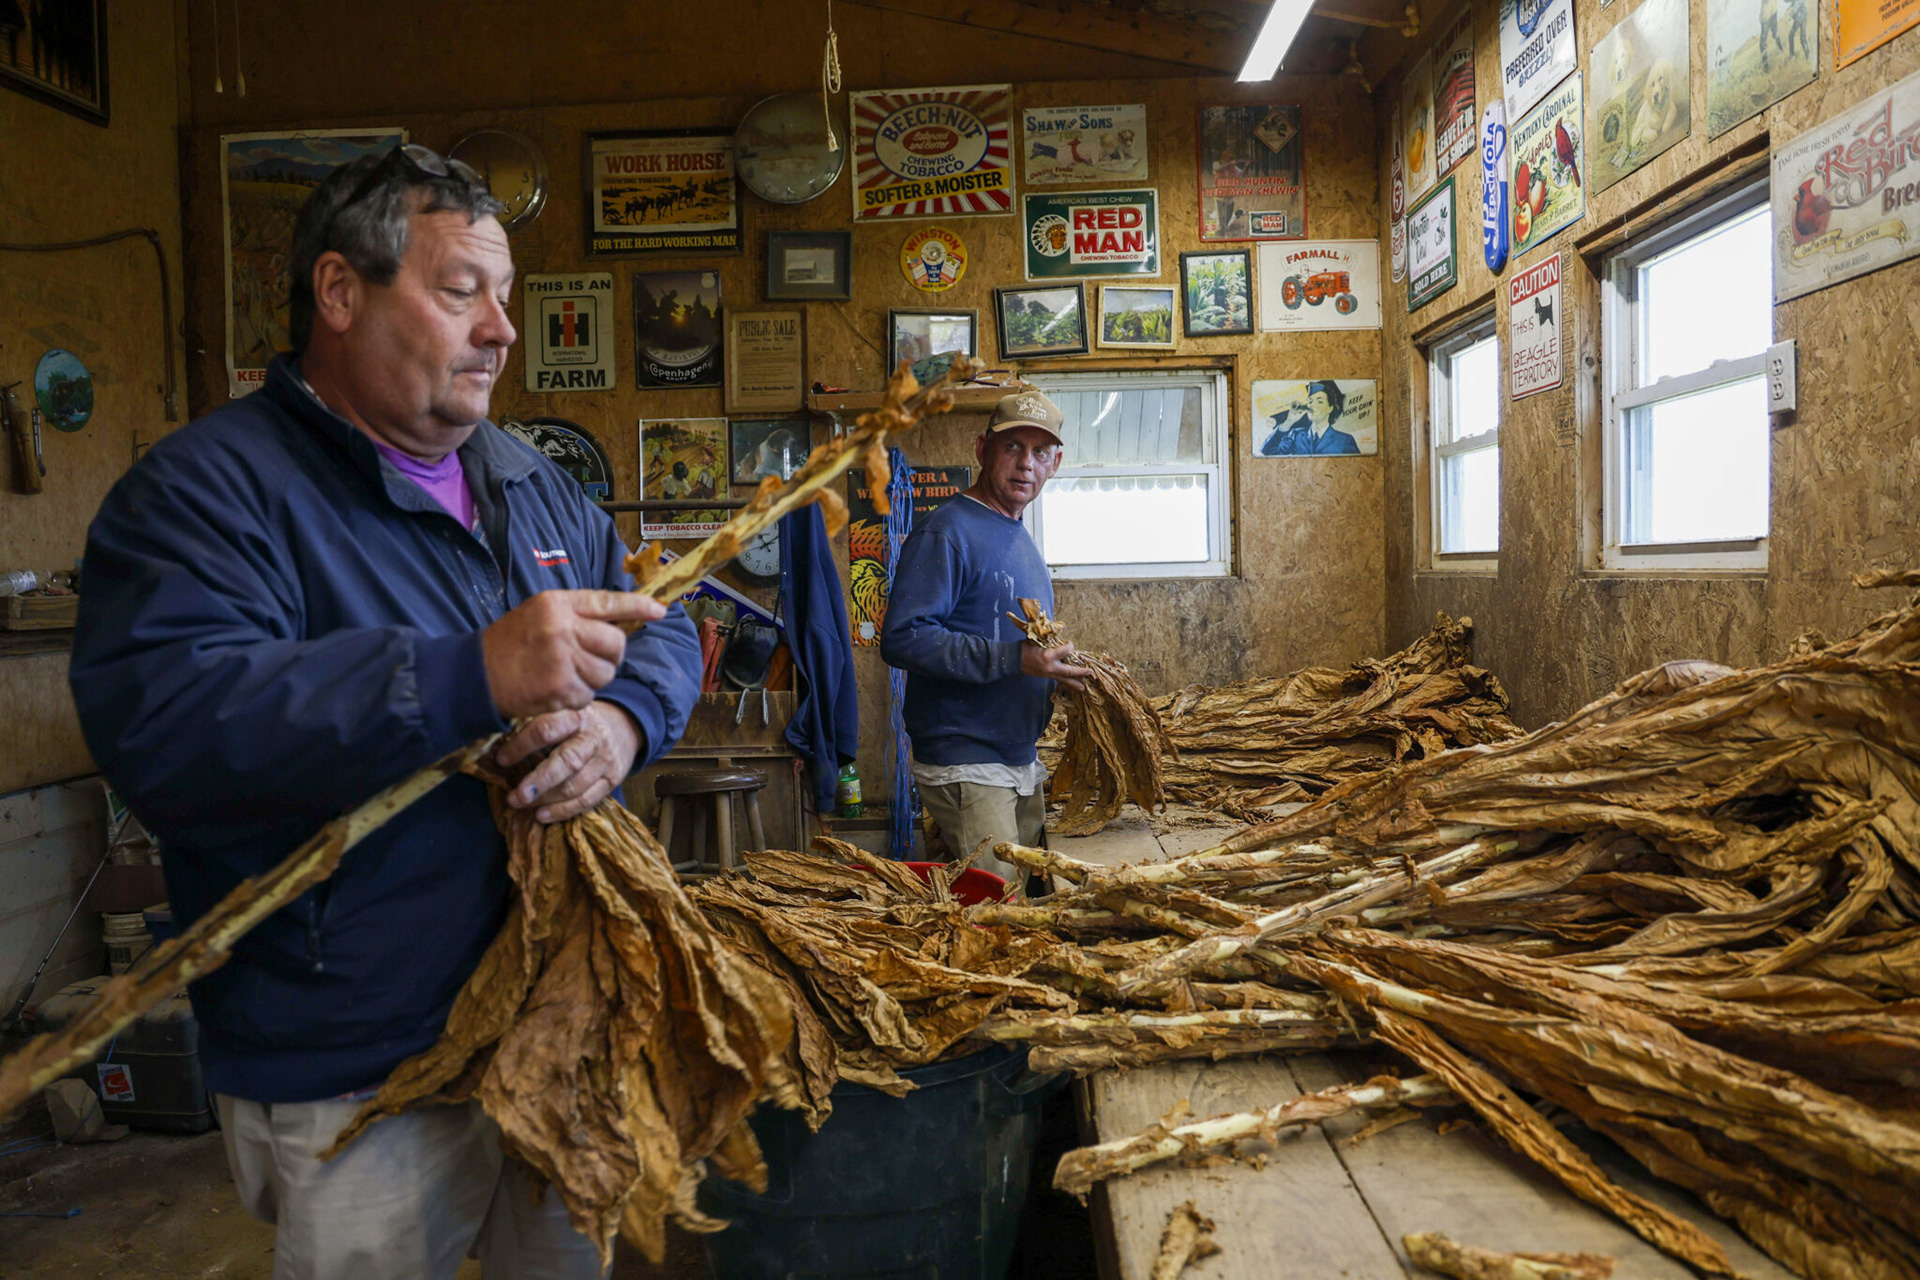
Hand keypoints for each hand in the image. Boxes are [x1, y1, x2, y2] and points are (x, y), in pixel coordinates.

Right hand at [480, 590, 665, 717]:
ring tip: (567, 673)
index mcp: (558, 603)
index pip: (608, 602)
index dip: (638, 606)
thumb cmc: (512, 642)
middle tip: (590, 658)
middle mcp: (562, 627)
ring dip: (594, 678)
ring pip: (606, 673)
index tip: (660, 611)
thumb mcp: (541, 613)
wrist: (477, 674)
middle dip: (611, 655)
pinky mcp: (560, 688)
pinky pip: (590, 695)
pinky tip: (557, 689)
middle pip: (616, 644)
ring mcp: (562, 659)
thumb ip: (578, 613)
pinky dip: (578, 697)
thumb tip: (620, 620)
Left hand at [495, 701, 640, 822]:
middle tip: (515, 797)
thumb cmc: (578, 723)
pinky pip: (587, 800)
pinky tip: (542, 815)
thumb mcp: (562, 712)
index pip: (547, 729)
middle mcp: (594, 736)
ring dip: (546, 800)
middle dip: (538, 782)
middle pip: (566, 762)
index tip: (501, 759)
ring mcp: (606, 759)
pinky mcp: (614, 778)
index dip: (522, 746)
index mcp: (576, 715)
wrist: (623, 726)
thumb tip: (497, 746)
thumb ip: (538, 724)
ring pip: (575, 786)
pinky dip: (563, 811)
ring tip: (522, 804)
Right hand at [1021, 641, 1085, 692]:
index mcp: (1049, 656)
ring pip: (1065, 679)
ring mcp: (1049, 674)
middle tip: (1089, 672)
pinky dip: (1065, 683)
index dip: (1070, 646)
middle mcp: (1051, 667)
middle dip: (1080, 672)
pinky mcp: (1046, 677)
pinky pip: (1059, 680)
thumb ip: (1051, 641)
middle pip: (1069, 671)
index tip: (1070, 644)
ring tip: (1083, 688)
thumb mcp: (1038, 641)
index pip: (1067, 650)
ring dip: (1074, 683)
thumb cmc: (1024, 648)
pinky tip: (1071, 685)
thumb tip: (1061, 640)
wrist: (1013, 660)